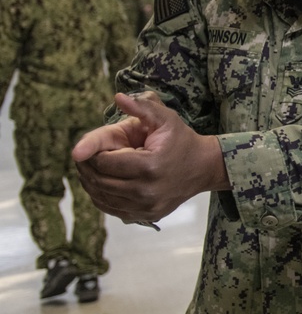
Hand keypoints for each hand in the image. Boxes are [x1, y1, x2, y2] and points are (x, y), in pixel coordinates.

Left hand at [72, 92, 228, 224]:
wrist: (203, 168)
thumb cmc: (181, 140)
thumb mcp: (165, 118)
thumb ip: (141, 107)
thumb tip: (118, 97)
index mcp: (149, 166)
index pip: (103, 162)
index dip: (91, 151)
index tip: (92, 144)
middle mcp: (146, 191)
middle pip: (98, 181)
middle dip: (86, 166)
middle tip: (86, 154)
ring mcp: (146, 207)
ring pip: (100, 197)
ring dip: (89, 181)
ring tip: (92, 166)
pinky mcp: (145, 216)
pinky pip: (110, 209)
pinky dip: (99, 196)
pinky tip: (102, 182)